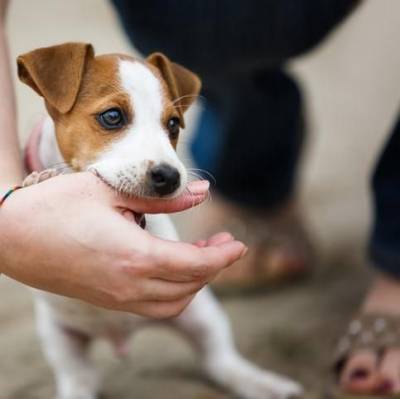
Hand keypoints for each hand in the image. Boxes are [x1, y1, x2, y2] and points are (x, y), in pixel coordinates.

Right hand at [0, 172, 245, 316]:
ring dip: (196, 282)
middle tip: (226, 244)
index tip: (240, 244)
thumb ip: (161, 198)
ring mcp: (116, 298)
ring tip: (205, 256)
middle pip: (190, 286)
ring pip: (174, 302)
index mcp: (133, 256)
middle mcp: (128, 286)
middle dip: (215, 266)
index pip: (195, 265)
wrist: (9, 234)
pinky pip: (153, 306)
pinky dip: (175, 292)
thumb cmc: (57, 205)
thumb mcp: (112, 191)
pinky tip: (175, 270)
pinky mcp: (106, 300)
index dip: (223, 255)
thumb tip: (200, 191)